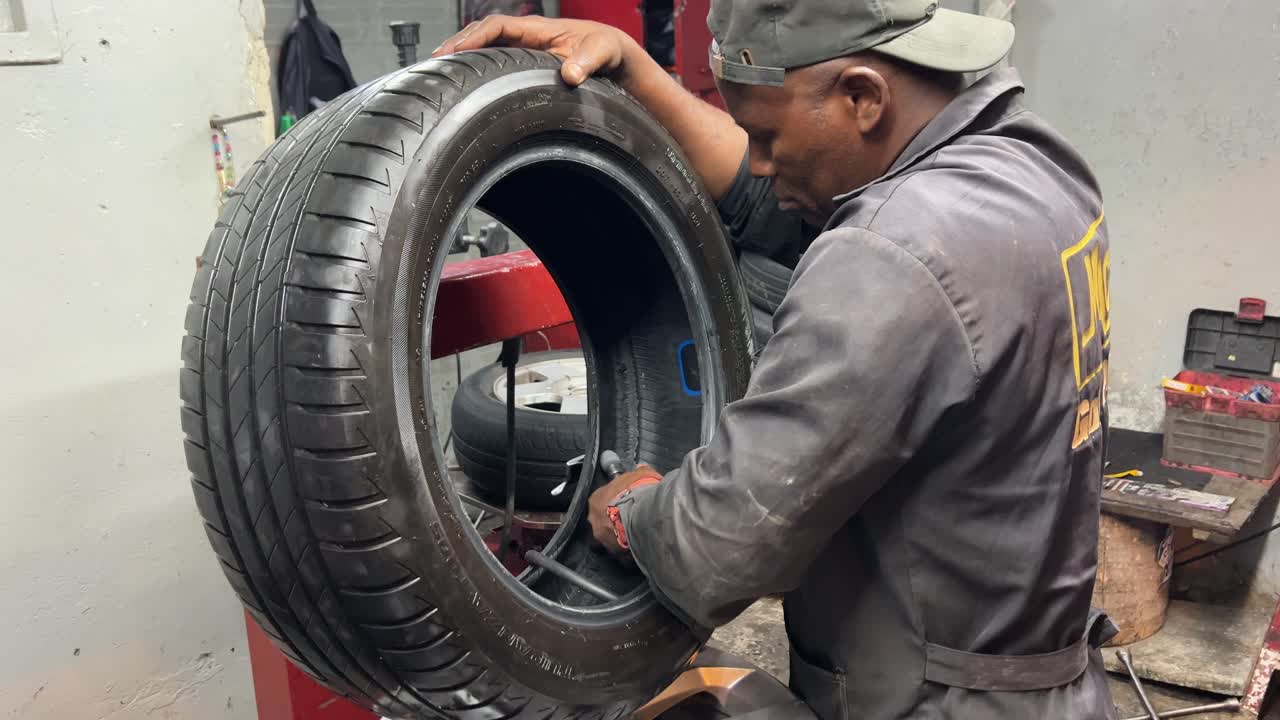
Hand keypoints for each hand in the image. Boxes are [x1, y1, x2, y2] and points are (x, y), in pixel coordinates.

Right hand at [431, 15, 640, 86]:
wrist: (612, 56)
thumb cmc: (605, 49)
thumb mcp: (602, 53)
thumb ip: (588, 61)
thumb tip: (571, 75)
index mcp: (537, 29)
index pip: (496, 26)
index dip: (473, 37)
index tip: (455, 51)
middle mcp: (524, 36)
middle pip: (480, 34)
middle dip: (456, 46)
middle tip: (433, 65)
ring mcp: (521, 49)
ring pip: (483, 48)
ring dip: (460, 57)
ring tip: (437, 74)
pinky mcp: (522, 64)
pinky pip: (491, 60)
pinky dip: (474, 67)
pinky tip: (461, 83)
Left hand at [588, 464, 661, 553]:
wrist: (642, 515)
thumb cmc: (638, 492)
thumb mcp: (641, 474)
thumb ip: (639, 471)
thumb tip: (641, 468)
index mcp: (596, 499)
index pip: (600, 500)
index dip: (613, 500)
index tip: (623, 501)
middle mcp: (594, 519)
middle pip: (602, 521)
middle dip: (613, 521)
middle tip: (628, 519)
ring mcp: (602, 538)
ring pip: (609, 539)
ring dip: (619, 537)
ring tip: (634, 535)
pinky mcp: (614, 553)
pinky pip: (621, 554)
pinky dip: (628, 553)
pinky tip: (639, 548)